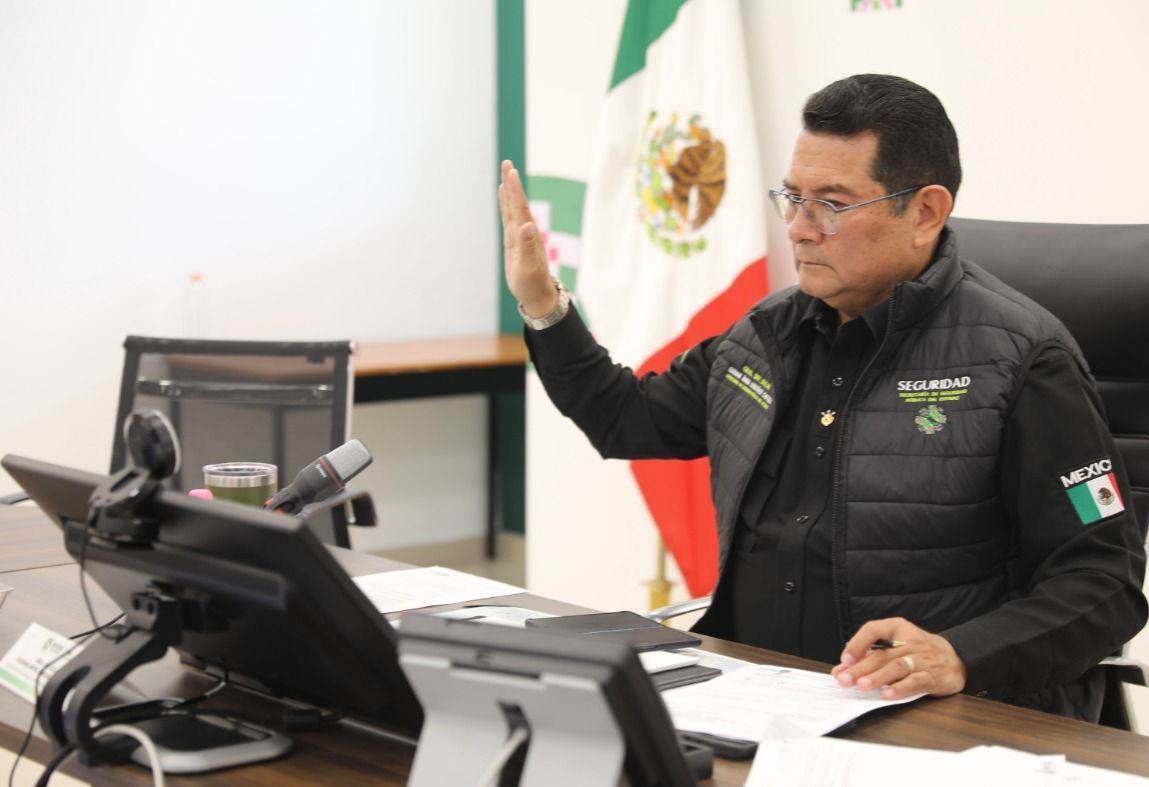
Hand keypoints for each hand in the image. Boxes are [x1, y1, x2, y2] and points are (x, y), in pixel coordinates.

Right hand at [498, 160, 557, 317]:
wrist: (537, 294)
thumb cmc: (532, 283)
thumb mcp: (528, 267)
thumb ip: (527, 246)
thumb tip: (527, 225)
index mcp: (527, 235)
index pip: (520, 208)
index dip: (515, 190)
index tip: (511, 172)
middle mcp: (524, 231)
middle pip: (517, 203)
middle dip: (512, 183)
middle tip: (507, 163)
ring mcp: (519, 235)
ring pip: (513, 207)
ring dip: (509, 190)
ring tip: (505, 173)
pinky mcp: (514, 241)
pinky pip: (509, 217)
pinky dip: (506, 205)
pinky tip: (504, 196)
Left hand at [830, 617, 966, 699]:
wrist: (956, 658)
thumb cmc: (918, 651)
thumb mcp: (897, 643)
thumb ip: (871, 653)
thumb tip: (843, 668)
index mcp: (898, 627)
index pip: (873, 629)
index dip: (857, 644)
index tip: (844, 659)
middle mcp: (910, 641)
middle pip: (881, 654)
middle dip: (860, 668)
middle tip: (844, 679)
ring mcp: (922, 659)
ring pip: (896, 667)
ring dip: (877, 677)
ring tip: (862, 686)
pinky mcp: (933, 676)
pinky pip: (915, 682)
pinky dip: (900, 689)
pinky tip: (887, 695)